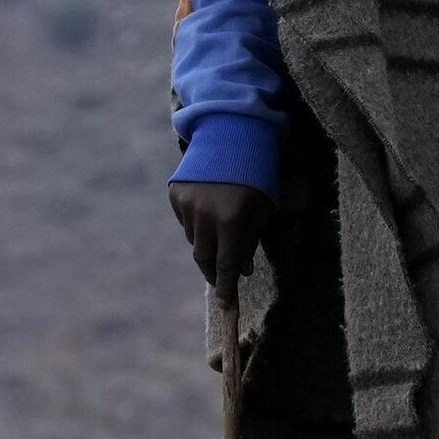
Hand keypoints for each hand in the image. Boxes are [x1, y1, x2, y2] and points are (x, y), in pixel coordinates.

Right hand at [169, 180, 271, 301]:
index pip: (226, 264)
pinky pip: (185, 221)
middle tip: (221, 278)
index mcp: (232, 219)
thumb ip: (251, 240)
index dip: (226, 288)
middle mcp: (205, 215)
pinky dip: (197, 224)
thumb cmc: (256, 172)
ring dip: (207, 245)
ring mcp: (186, 204)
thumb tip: (241, 270)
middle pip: (204, 259)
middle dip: (214, 272)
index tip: (227, 307)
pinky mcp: (175, 194)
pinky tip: (209, 208)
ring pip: (194, 240)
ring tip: (221, 230)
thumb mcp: (263, 207)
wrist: (231, 131)